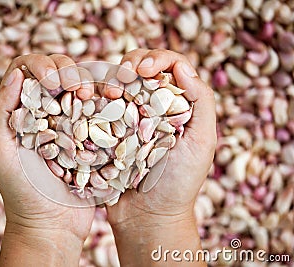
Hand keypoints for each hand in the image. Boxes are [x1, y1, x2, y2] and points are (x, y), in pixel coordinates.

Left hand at [0, 54, 94, 265]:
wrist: (53, 224)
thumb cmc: (21, 191)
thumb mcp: (0, 152)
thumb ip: (0, 112)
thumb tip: (16, 74)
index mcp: (19, 112)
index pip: (25, 70)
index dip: (38, 64)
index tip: (51, 80)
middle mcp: (44, 112)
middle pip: (55, 71)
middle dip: (65, 69)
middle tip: (74, 86)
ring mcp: (69, 123)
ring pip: (79, 85)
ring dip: (86, 82)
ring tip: (89, 95)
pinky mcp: (90, 135)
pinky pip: (97, 107)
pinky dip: (102, 99)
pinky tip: (106, 101)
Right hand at [105, 49, 216, 265]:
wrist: (146, 216)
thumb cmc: (178, 183)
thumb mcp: (202, 143)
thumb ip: (201, 103)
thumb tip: (183, 68)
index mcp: (177, 106)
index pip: (171, 66)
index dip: (158, 58)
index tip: (144, 70)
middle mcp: (152, 107)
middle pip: (142, 67)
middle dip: (133, 62)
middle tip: (126, 74)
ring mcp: (127, 118)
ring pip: (119, 81)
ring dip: (113, 76)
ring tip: (111, 88)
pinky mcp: (106, 131)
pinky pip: (100, 104)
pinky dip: (96, 96)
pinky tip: (93, 97)